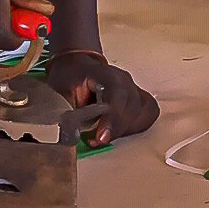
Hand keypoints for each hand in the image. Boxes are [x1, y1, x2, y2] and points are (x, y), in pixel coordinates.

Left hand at [45, 52, 159, 146]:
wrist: (77, 67)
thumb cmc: (69, 78)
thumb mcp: (61, 93)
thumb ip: (67, 112)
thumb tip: (70, 134)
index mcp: (103, 73)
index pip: (116, 93)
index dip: (112, 117)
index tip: (101, 137)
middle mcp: (123, 78)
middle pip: (131, 106)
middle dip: (115, 129)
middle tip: (96, 140)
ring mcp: (133, 86)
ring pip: (141, 111)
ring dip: (124, 129)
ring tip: (104, 135)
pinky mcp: (138, 96)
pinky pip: (148, 113)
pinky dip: (136, 125)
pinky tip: (121, 130)